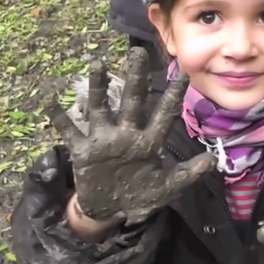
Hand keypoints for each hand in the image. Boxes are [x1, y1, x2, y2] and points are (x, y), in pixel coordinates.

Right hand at [42, 47, 214, 221]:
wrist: (111, 211)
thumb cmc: (141, 196)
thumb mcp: (167, 188)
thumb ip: (188, 174)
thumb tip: (212, 160)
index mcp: (148, 142)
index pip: (163, 114)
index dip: (173, 96)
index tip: (182, 74)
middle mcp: (126, 134)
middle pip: (132, 101)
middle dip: (134, 78)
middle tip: (137, 53)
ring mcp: (103, 140)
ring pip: (101, 108)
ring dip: (97, 87)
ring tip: (97, 63)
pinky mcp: (83, 151)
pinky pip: (69, 131)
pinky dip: (60, 117)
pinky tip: (50, 100)